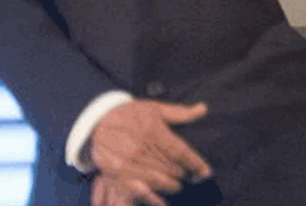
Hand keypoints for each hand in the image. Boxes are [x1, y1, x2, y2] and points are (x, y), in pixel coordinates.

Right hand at [89, 99, 211, 205]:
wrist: (100, 120)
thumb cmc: (131, 114)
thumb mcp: (155, 108)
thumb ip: (180, 113)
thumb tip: (203, 109)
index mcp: (152, 130)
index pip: (180, 151)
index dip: (196, 164)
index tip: (205, 172)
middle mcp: (141, 147)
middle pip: (171, 168)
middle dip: (182, 174)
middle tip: (187, 176)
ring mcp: (128, 162)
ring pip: (158, 180)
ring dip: (169, 184)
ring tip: (175, 184)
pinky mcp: (117, 173)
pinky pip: (140, 189)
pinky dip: (152, 195)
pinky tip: (160, 199)